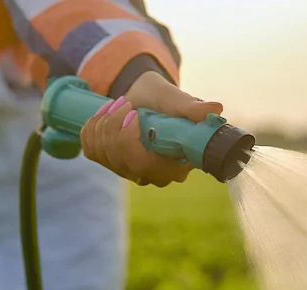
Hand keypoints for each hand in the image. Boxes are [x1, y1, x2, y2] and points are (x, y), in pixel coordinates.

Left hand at [81, 71, 222, 186]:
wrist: (145, 96)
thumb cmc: (165, 100)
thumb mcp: (177, 100)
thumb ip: (192, 108)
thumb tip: (214, 109)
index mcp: (175, 166)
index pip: (146, 167)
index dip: (130, 142)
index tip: (134, 114)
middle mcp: (152, 175)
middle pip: (122, 162)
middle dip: (116, 127)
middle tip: (125, 103)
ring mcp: (130, 172)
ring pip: (105, 154)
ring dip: (105, 123)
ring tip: (119, 103)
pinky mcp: (110, 164)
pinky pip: (91, 151)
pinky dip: (93, 128)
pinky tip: (105, 114)